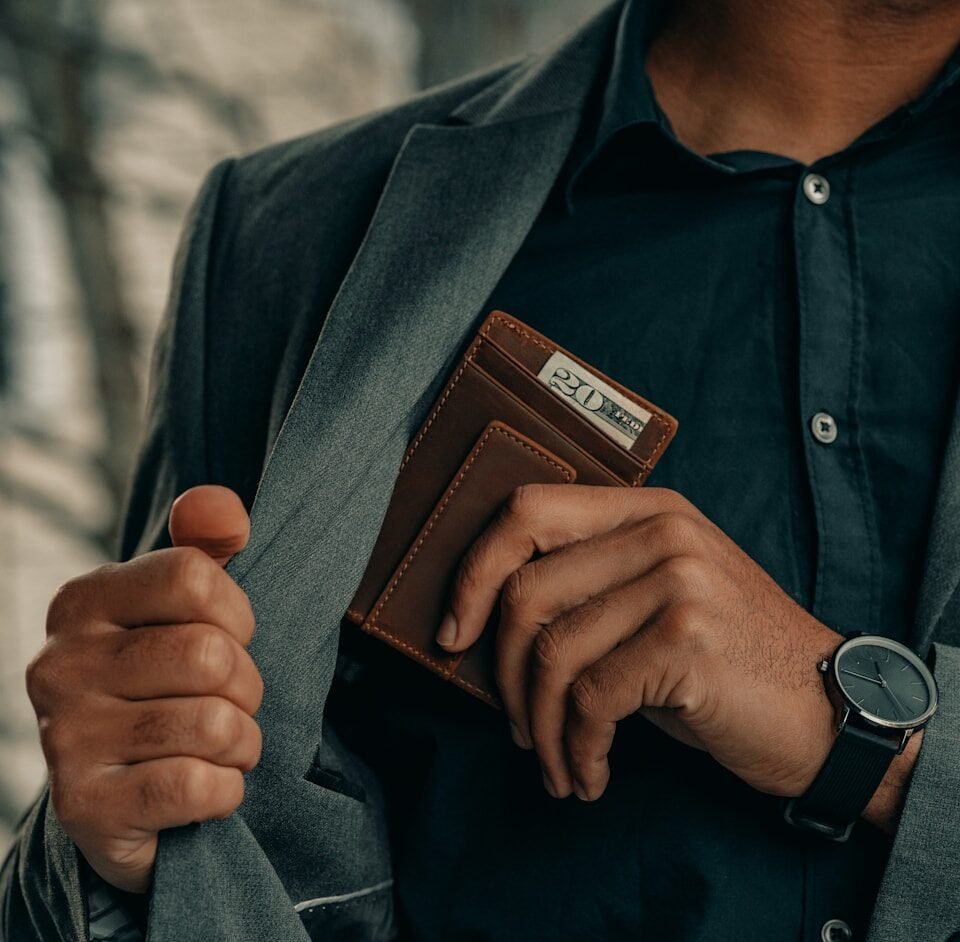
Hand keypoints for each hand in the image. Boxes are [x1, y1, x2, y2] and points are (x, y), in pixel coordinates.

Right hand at [26, 486, 261, 892]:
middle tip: (226, 701)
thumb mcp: (179, 605)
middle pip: (211, 655)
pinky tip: (203, 786)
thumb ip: (204, 544)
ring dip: (241, 740)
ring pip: (214, 723)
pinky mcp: (85, 807)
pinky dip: (225, 789)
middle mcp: (59, 665)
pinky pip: (200, 787)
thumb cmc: (163, 680)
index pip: (194, 578)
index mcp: (82, 602)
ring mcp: (65, 738)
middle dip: (246, 685)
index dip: (237, 615)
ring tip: (215, 744)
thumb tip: (224, 510)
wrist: (119, 789)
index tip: (228, 637)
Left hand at [437, 485, 841, 801]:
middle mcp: (660, 532)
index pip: (526, 510)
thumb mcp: (657, 601)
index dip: (474, 571)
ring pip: (552, 654)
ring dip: (540, 728)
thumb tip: (482, 623)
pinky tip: (589, 776)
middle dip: (504, 675)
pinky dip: (577, 750)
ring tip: (556, 764)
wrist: (829, 711)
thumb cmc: (726, 663)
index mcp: (644, 510)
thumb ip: (587, 588)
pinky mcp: (687, 639)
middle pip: (526, 591)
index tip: (453, 633)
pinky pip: (591, 700)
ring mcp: (676, 581)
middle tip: (517, 726)